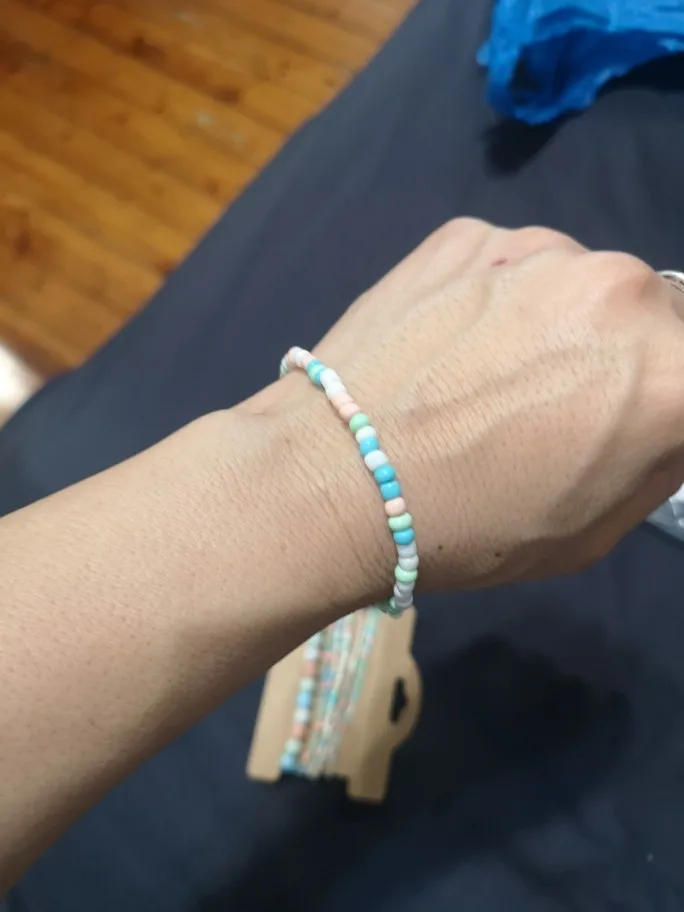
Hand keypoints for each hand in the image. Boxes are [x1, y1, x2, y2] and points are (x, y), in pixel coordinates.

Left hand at [247, 219, 683, 591]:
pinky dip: (497, 298)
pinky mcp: (465, 234)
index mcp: (672, 370)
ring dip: (560, 320)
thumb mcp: (593, 529)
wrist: (332, 478)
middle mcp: (620, 286)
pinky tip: (448, 344)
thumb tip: (667, 416)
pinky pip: (510, 265)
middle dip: (627, 356)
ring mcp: (536, 248)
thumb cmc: (469, 527)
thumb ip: (658, 457)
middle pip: (655, 314)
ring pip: (579, 281)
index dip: (670, 401)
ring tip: (490, 373)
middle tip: (562, 401)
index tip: (633, 420)